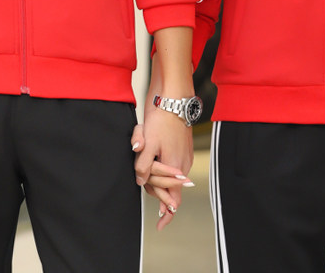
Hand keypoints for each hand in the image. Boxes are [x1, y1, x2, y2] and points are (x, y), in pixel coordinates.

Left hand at [132, 110, 193, 230]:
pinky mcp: (182, 146)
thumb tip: (140, 181)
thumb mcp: (148, 144)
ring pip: (168, 173)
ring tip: (145, 168)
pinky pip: (171, 162)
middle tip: (147, 194)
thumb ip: (143, 165)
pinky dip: (162, 164)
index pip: (173, 198)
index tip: (160, 225)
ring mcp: (184, 154)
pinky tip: (153, 156)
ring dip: (156, 173)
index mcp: (175, 166)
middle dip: (157, 191)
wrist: (174, 99)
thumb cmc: (162, 120)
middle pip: (169, 186)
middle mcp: (183, 163)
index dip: (167, 213)